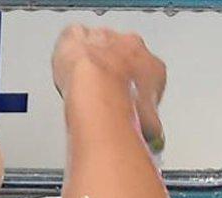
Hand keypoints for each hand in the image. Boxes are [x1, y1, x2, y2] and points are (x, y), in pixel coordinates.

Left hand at [51, 25, 166, 152]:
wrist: (96, 87)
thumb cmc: (123, 102)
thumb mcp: (147, 124)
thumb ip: (149, 126)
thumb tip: (152, 138)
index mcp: (153, 66)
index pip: (147, 76)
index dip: (135, 92)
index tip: (126, 105)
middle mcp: (132, 46)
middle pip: (122, 57)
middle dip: (114, 73)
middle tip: (102, 96)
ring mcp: (105, 38)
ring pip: (99, 46)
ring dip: (92, 62)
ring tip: (82, 87)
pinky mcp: (78, 36)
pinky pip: (74, 37)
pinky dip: (71, 51)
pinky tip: (68, 69)